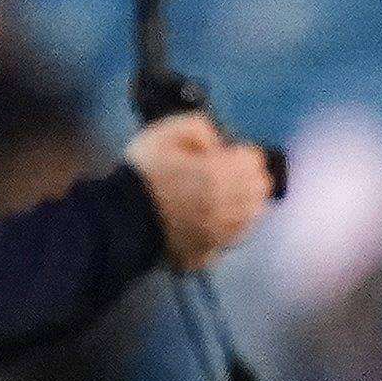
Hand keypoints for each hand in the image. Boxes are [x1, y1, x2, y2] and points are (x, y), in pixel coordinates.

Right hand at [127, 110, 273, 269]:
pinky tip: (214, 218)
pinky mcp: (211, 252)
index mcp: (219, 174)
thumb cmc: (144, 172)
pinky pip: (235, 237)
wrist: (120, 219)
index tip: (225, 154)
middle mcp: (228, 205)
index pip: (255, 160)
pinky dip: (232, 225)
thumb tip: (218, 143)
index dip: (241, 153)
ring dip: (245, 202)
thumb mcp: (165, 132)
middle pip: (261, 189)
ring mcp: (221, 233)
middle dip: (249, 177)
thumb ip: (199, 128)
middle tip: (229, 174)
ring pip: (253, 215)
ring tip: (224, 196)